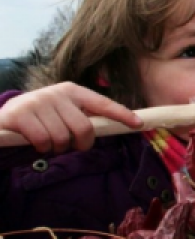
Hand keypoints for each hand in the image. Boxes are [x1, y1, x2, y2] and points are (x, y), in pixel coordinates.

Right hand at [0, 82, 142, 152]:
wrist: (6, 114)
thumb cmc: (43, 116)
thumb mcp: (64, 111)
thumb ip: (85, 116)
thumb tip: (114, 127)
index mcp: (73, 90)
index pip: (102, 103)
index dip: (121, 114)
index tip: (138, 124)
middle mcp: (57, 93)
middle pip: (84, 128)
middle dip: (81, 143)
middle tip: (72, 145)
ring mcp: (38, 102)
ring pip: (62, 138)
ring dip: (58, 148)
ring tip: (50, 142)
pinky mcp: (21, 114)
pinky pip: (43, 141)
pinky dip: (43, 148)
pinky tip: (37, 142)